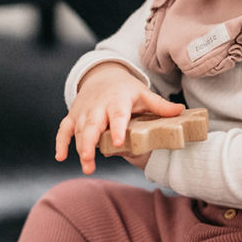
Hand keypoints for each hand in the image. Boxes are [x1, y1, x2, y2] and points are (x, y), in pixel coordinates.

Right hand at [55, 63, 182, 174]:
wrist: (102, 75)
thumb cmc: (125, 89)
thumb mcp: (143, 94)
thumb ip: (159, 105)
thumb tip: (181, 111)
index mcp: (116, 101)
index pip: (117, 115)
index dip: (116, 129)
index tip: (117, 143)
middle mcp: (97, 106)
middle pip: (92, 125)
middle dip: (89, 143)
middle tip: (90, 160)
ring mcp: (83, 111)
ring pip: (79, 130)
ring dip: (79, 148)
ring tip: (87, 166)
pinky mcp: (73, 115)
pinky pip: (64, 129)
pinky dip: (61, 142)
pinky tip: (60, 157)